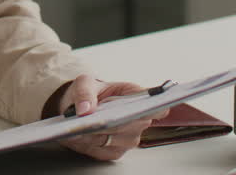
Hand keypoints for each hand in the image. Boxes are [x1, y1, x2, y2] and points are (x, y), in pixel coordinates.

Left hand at [47, 74, 170, 161]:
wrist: (81, 107)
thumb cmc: (91, 92)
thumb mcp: (85, 83)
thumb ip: (85, 93)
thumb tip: (85, 110)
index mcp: (137, 97)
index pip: (157, 107)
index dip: (156, 110)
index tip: (143, 109)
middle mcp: (138, 121)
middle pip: (131, 126)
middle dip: (110, 123)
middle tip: (91, 119)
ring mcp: (128, 138)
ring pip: (113, 140)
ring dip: (94, 135)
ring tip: (78, 126)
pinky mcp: (115, 152)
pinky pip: (102, 151)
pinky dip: (88, 144)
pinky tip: (78, 135)